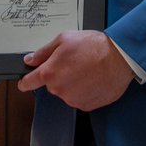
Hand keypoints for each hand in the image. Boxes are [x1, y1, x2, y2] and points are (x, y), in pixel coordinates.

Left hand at [16, 30, 133, 110]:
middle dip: (59, 75)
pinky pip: (80, 99)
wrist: (120, 58)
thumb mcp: (64, 39)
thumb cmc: (94, 46)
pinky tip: (94, 79)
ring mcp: (73, 100)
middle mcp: (59, 90)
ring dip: (73, 84)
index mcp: (50, 73)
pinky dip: (85, 91)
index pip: (28, 83)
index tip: (25, 82)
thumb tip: (30, 60)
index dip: (25, 81)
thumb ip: (44, 52)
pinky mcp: (87, 106)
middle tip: (74, 63)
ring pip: (67, 92)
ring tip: (87, 70)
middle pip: (52, 85)